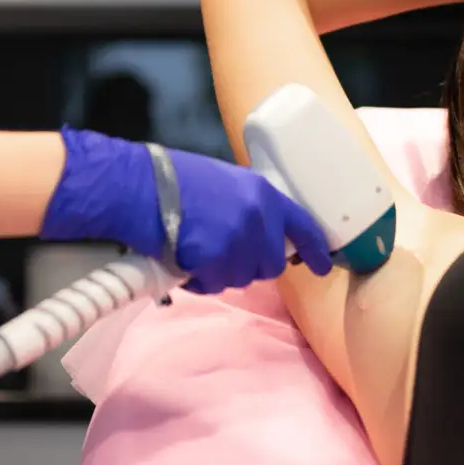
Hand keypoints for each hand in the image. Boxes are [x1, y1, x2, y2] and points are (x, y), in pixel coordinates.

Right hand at [166, 149, 333, 293]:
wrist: (140, 188)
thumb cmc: (174, 179)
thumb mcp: (225, 181)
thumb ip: (248, 205)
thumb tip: (256, 230)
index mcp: (262, 193)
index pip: (302, 225)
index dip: (315, 249)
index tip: (323, 266)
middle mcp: (258, 219)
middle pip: (271, 264)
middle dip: (251, 264)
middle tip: (222, 252)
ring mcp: (238, 243)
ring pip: (242, 278)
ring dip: (222, 272)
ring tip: (196, 250)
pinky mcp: (216, 263)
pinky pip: (215, 285)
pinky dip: (200, 280)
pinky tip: (184, 260)